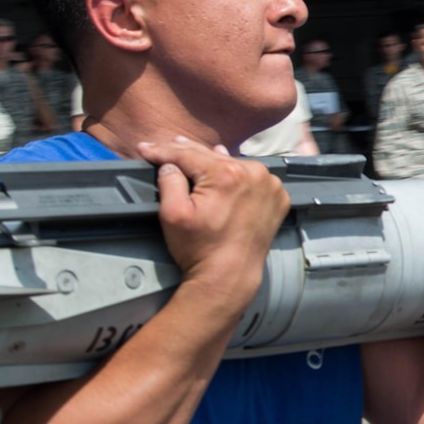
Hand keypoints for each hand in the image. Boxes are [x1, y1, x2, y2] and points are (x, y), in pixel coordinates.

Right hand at [134, 137, 289, 304]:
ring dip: (212, 162)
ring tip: (192, 154)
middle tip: (166, 147)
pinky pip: (251, 178)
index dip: (163, 151)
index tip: (146, 149)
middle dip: (185, 153)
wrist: (230, 276)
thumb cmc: (201, 250)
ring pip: (233, 164)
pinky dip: (236, 175)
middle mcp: (254, 174)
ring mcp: (270, 186)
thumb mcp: (173, 214)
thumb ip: (169, 181)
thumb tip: (169, 164)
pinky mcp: (277, 198)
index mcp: (227, 175)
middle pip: (211, 157)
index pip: (188, 155)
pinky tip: (223, 169)